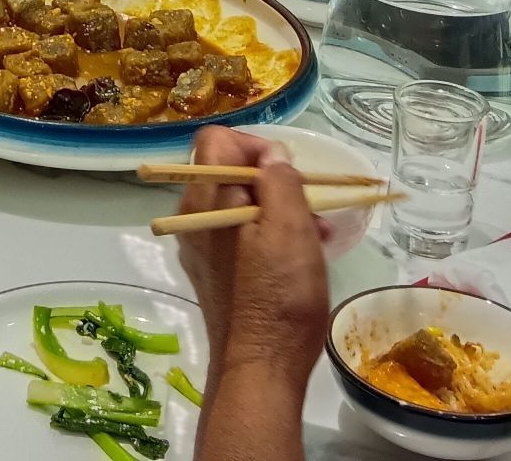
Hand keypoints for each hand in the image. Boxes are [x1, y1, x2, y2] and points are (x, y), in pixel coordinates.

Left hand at [175, 127, 332, 385]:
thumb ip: (279, 181)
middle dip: (275, 182)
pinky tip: (300, 257)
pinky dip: (269, 235)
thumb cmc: (279, 297)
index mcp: (204, 201)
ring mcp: (201, 247)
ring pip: (240, 205)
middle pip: (230, 172)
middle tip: (310, 207)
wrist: (260, 369)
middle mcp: (192, 218)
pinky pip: (239, 235)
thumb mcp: (291, 229)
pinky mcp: (214, 272)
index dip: (257, 145)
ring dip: (279, 211)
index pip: (218, 141)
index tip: (289, 172)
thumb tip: (272, 154)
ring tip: (318, 235)